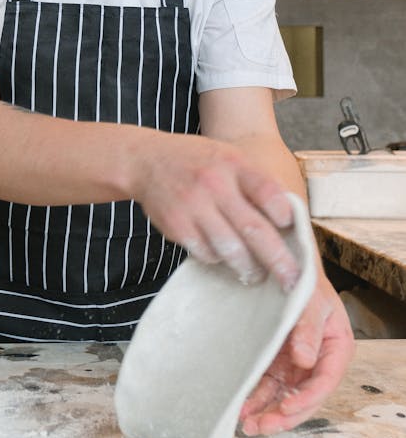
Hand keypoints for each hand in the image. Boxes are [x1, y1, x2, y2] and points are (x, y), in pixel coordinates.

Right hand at [135, 132, 300, 288]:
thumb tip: (288, 222)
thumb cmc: (197, 162)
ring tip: (255, 274)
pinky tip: (221, 256)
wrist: (146, 160)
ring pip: (230, 249)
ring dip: (248, 268)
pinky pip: (205, 253)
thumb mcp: (228, 157)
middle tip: (292, 280)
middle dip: (278, 260)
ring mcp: (194, 206)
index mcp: (233, 164)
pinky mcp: (177, 226)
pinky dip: (217, 259)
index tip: (291, 230)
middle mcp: (214, 184)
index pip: (268, 192)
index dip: (285, 215)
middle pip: (254, 229)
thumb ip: (254, 182)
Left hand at [239, 274, 354, 435]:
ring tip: (248, 425)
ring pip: (285, 398)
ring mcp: (297, 366)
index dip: (307, 398)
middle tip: (262, 426)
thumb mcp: (311, 301)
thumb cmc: (304, 284)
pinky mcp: (278, 365)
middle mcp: (318, 362)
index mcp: (336, 348)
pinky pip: (269, 388)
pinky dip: (257, 400)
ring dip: (268, 414)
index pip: (325, 381)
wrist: (285, 270)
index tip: (286, 407)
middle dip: (284, 416)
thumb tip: (305, 360)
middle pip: (305, 398)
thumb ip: (308, 329)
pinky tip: (243, 409)